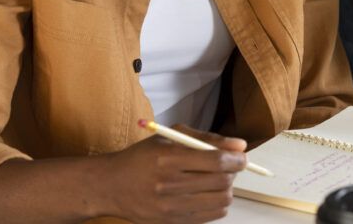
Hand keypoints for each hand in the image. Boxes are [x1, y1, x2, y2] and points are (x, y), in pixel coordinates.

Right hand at [100, 125, 247, 222]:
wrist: (111, 186)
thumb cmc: (143, 157)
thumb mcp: (172, 137)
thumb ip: (208, 139)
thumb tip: (240, 146)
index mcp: (169, 158)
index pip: (216, 160)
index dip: (236, 159)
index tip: (241, 156)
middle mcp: (169, 184)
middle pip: (222, 182)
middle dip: (233, 173)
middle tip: (228, 167)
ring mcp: (170, 207)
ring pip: (221, 201)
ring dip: (226, 189)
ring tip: (217, 180)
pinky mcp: (172, 223)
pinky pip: (211, 216)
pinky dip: (217, 204)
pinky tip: (207, 194)